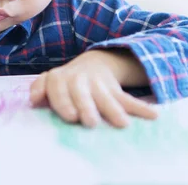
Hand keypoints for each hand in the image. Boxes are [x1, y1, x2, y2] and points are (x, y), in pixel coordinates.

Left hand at [29, 50, 157, 127]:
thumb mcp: (50, 80)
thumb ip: (39, 88)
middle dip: (86, 107)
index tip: (71, 116)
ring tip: (122, 124)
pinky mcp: (115, 90)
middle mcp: (80, 80)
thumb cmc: (66, 80)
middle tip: (90, 122)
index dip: (63, 102)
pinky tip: (153, 115)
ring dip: (114, 110)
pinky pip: (128, 99)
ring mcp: (99, 84)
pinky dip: (141, 108)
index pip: (58, 89)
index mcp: (61, 79)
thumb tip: (33, 100)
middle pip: (82, 94)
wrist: (93, 63)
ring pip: (107, 97)